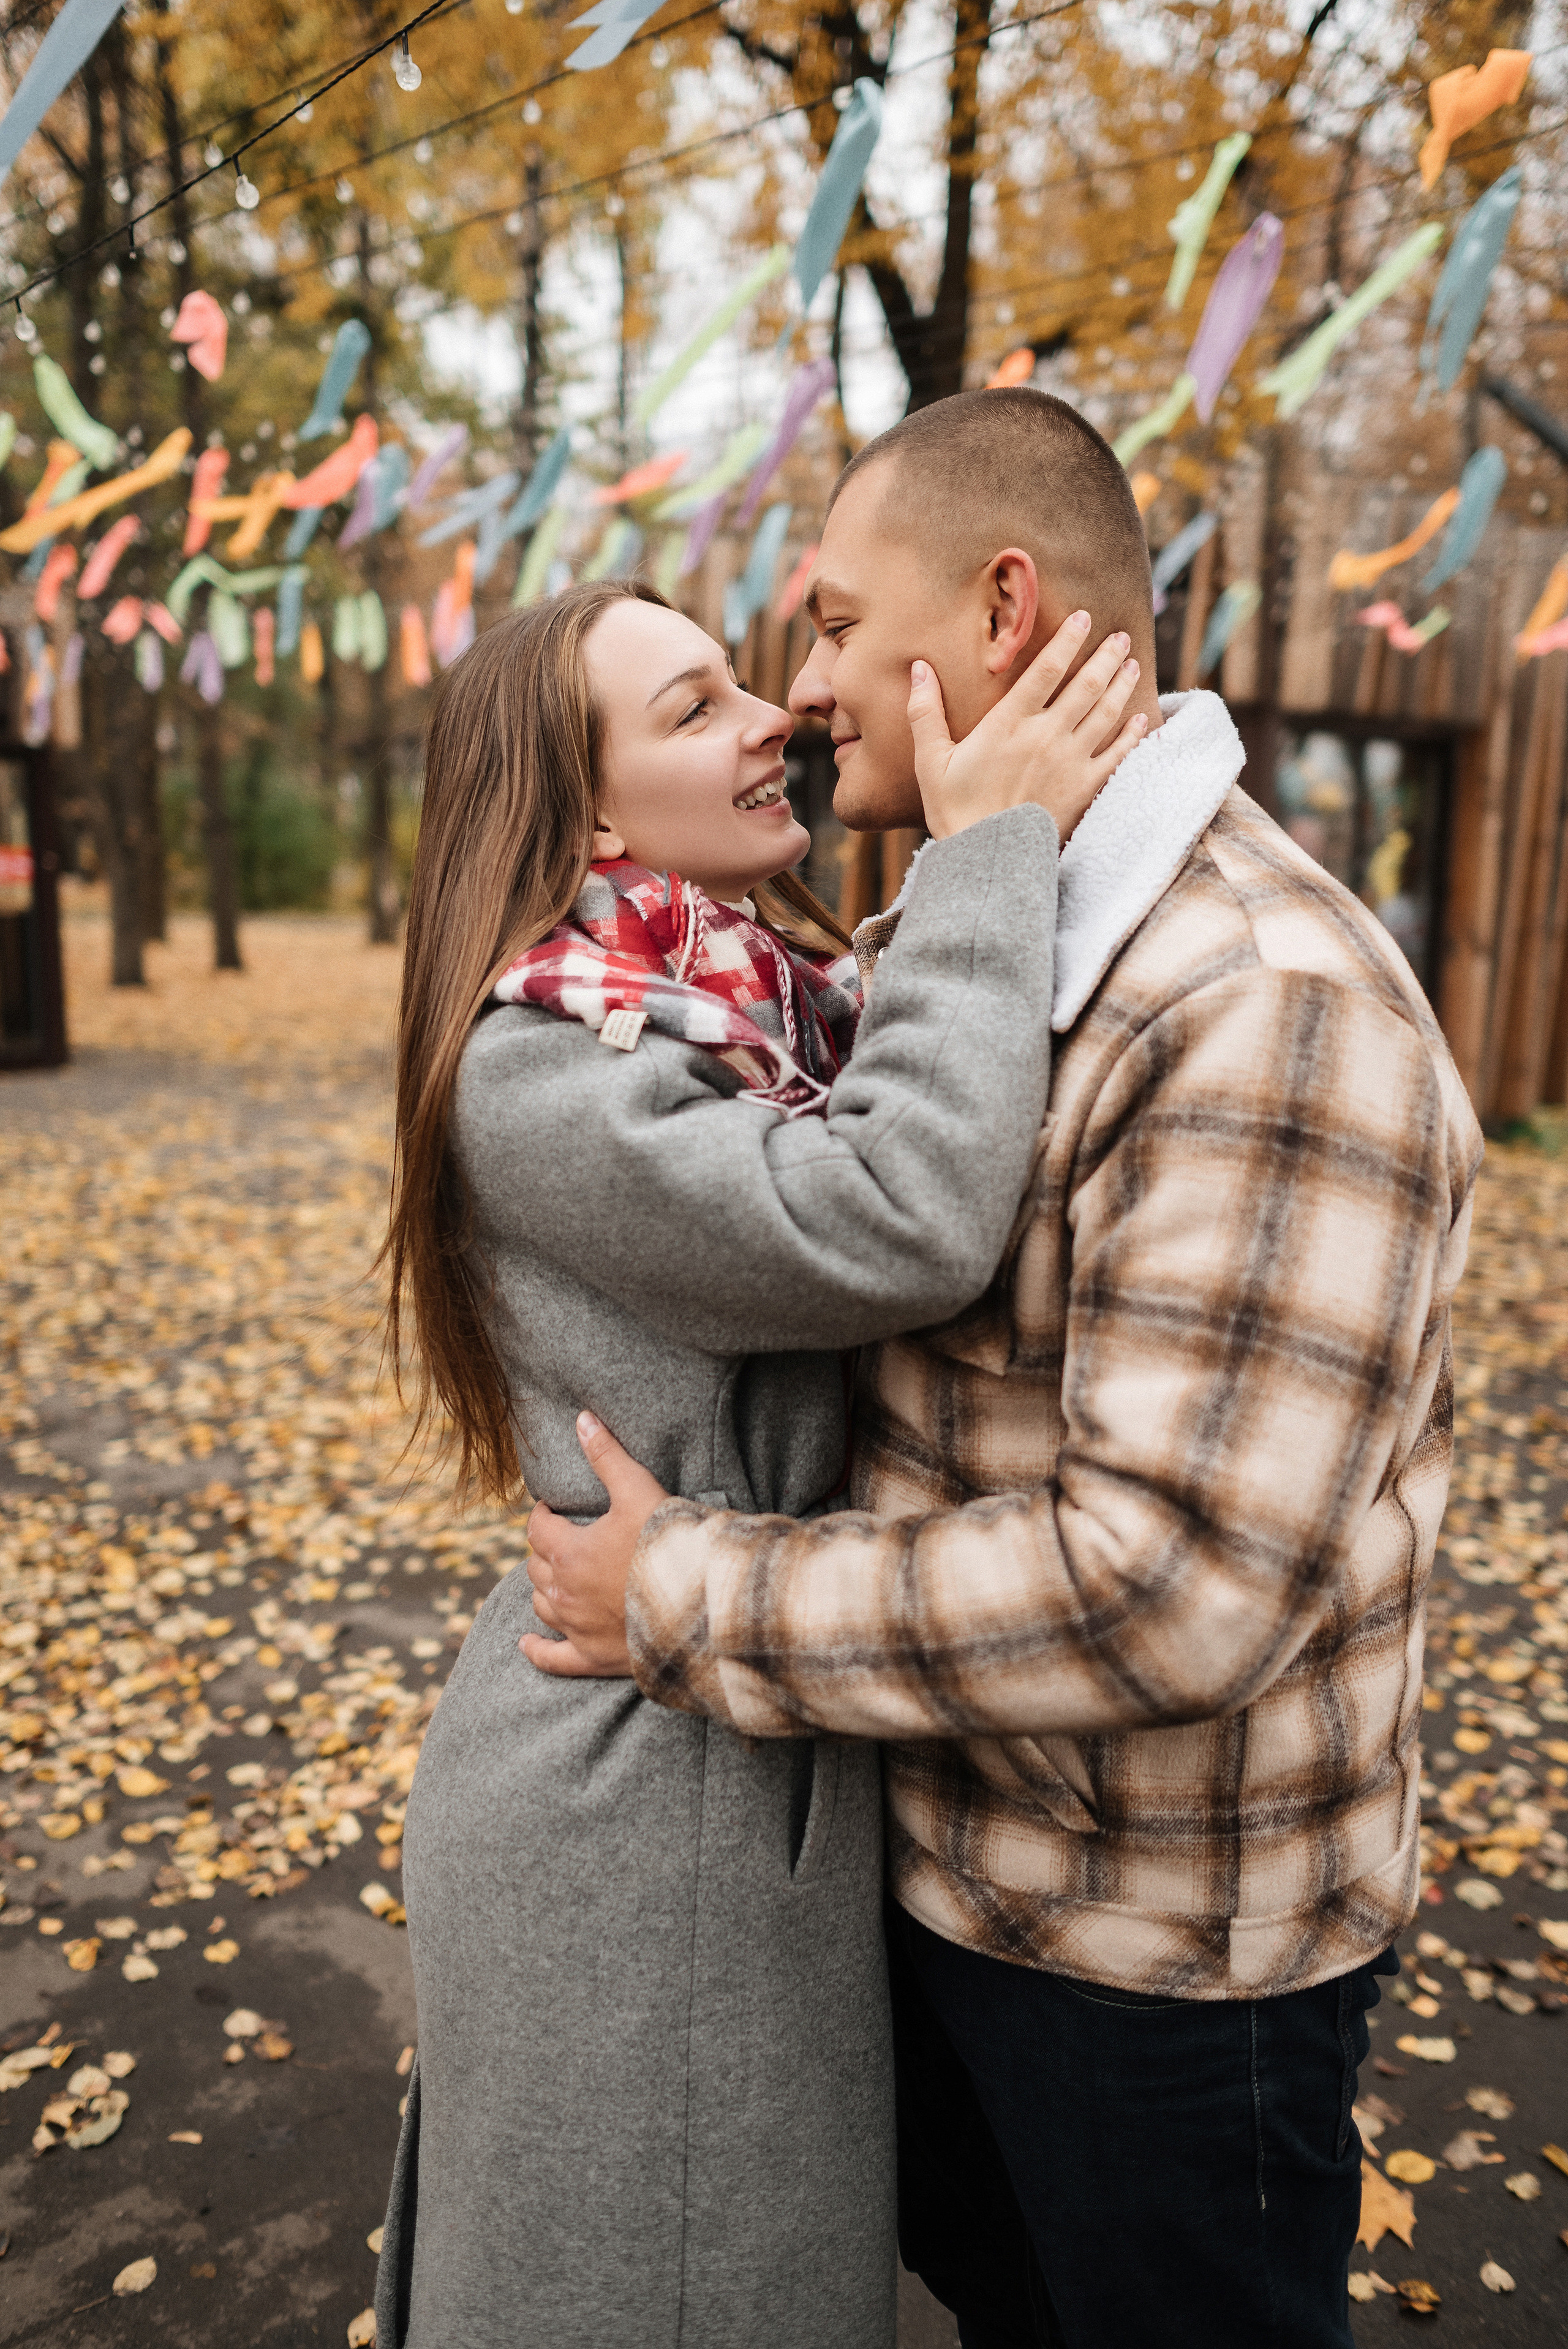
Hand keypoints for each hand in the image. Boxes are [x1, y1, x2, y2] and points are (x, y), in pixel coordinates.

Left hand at [520, 1412, 669, 1679]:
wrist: (700, 1605)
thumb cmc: (669, 1544)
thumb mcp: (638, 1490)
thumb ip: (607, 1456)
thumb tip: (582, 1419)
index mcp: (569, 1552)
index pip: (538, 1529)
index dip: (542, 1516)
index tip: (552, 1510)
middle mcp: (565, 1592)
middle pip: (537, 1568)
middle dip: (545, 1551)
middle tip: (561, 1540)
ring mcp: (577, 1629)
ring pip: (542, 1606)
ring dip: (544, 1590)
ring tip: (554, 1578)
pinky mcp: (593, 1658)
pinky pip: (553, 1659)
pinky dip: (537, 1651)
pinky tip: (527, 1645)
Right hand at [909, 613, 1147, 842]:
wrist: (988, 859)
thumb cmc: (954, 811)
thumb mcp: (931, 760)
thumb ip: (925, 712)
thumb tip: (918, 668)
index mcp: (1009, 723)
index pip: (1046, 669)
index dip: (1068, 640)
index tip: (1085, 619)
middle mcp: (1046, 735)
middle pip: (1086, 684)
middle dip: (1106, 656)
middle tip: (1120, 636)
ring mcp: (1070, 761)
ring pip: (1106, 712)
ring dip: (1122, 684)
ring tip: (1132, 663)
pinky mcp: (1085, 788)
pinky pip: (1117, 755)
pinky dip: (1133, 734)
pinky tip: (1142, 718)